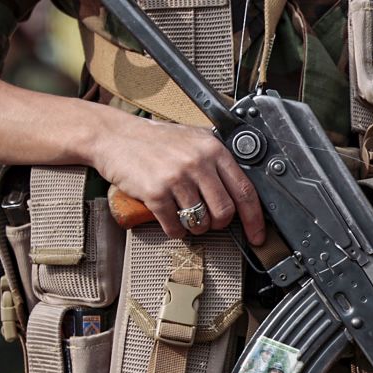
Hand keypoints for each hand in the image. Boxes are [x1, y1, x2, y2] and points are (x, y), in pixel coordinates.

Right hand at [91, 115, 264, 241]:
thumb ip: (218, 160)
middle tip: (210, 220)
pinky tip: (170, 219)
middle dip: (219, 224)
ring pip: (201, 222)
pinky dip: (175, 229)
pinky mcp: (156, 193)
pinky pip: (176, 226)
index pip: (245, 191)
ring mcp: (176, 178)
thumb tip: (242, 193)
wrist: (114, 136)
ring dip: (196, 227)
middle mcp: (198, 162)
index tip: (257, 235)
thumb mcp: (194, 140)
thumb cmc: (156, 141)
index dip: (255, 219)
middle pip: (225, 212)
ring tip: (186, 215)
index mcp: (213, 149)